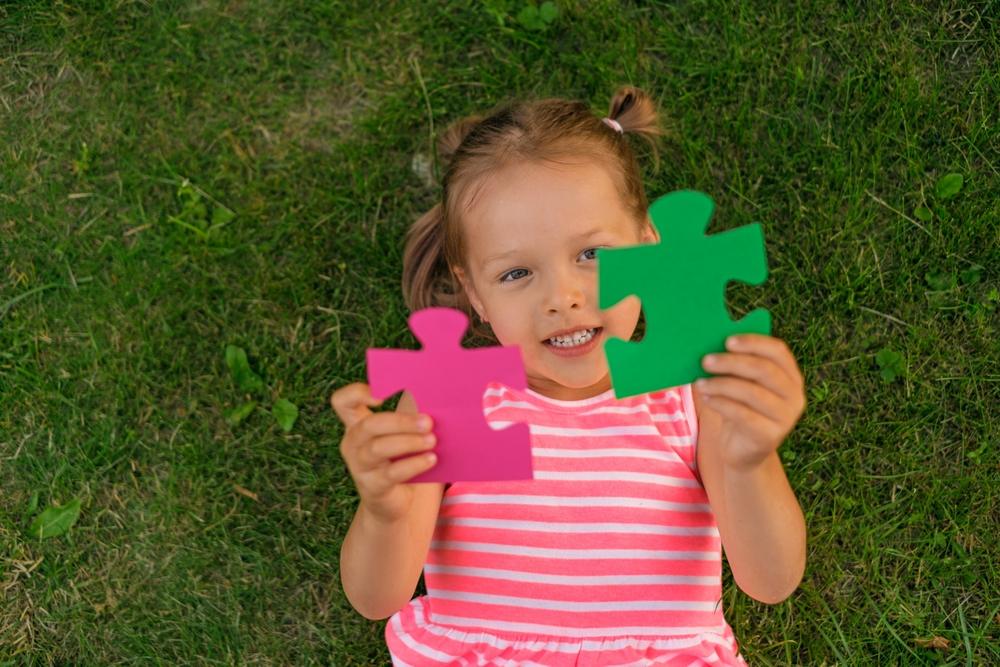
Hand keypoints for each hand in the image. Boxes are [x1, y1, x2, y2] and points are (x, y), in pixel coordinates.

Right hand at [330, 383, 437, 522]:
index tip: (385, 395)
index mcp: (357, 424)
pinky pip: (392, 473)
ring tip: (432, 440)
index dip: (358, 393)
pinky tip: (431, 459)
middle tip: (428, 422)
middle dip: (400, 421)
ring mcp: (359, 466)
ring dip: (409, 442)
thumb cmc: (400, 457)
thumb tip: (436, 402)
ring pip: (378, 449)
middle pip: (369, 425)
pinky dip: (414, 464)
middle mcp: (353, 443)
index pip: (342, 401)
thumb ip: (409, 417)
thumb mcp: (400, 435)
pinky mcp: (372, 486)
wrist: (396, 501)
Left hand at [694, 334, 805, 470]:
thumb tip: (711, 347)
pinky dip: (721, 403)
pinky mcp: (770, 436)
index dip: (754, 342)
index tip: (727, 341)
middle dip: (732, 363)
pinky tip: (707, 398)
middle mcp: (794, 396)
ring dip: (721, 384)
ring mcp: (786, 418)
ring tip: (700, 383)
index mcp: (791, 376)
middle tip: (705, 361)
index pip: (778, 351)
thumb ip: (735, 367)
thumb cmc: (740, 408)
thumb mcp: (741, 385)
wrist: (743, 450)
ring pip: (752, 393)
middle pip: (764, 370)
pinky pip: (743, 415)